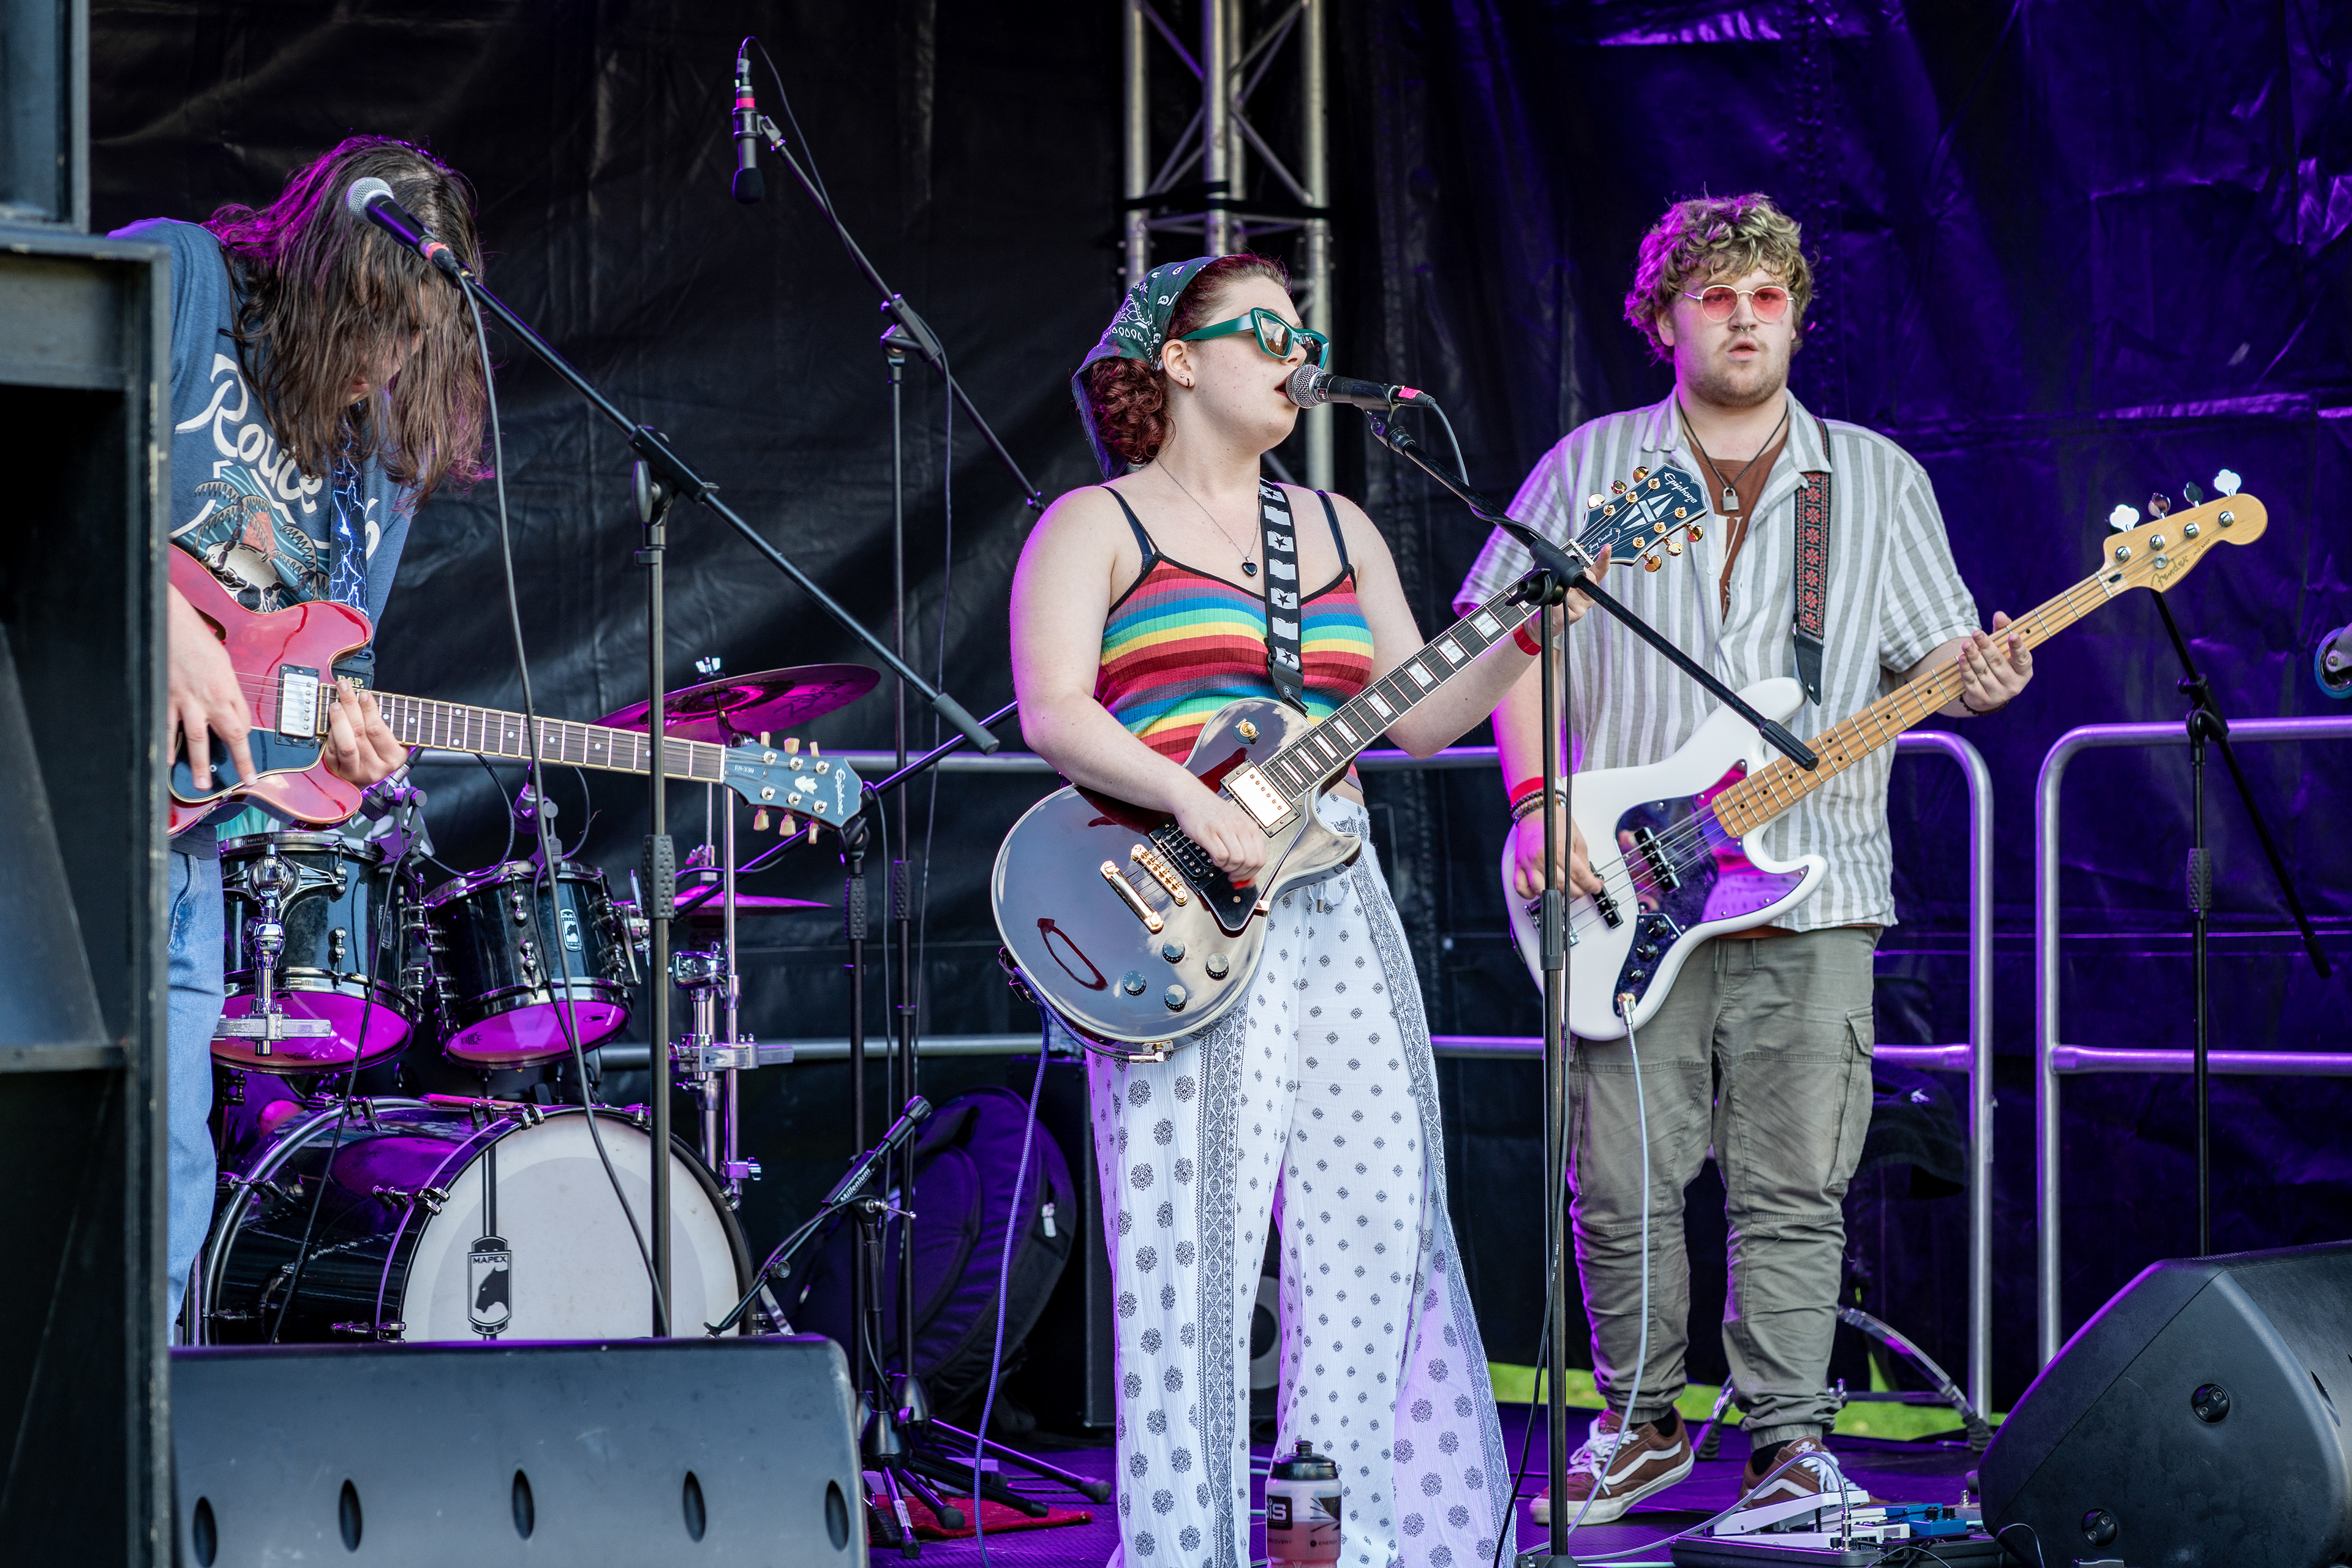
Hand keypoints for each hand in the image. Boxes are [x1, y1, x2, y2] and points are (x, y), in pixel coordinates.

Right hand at [167, 582, 255, 793]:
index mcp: (228, 688)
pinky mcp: (164, 698)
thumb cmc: (196, 639)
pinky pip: (166, 727)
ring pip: (197, 739)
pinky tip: (166, 760)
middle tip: (243, 780)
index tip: (246, 752)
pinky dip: (166, 745)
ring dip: (199, 764)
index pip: (242, 722)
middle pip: (229, 735)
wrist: (170, 624)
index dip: (245, 738)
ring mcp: (186, 701)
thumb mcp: (222, 662)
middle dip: (238, 760)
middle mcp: (210, 698)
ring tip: (200, 783)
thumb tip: (227, 707)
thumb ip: (225, 687)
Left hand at [321, 680, 407, 785]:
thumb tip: (365, 698)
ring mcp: (356, 772)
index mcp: (394, 758)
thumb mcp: (393, 739)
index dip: (369, 710)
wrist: (368, 774)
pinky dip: (332, 733)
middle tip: (344, 690)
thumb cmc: (381, 751)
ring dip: (339, 719)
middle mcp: (376, 768)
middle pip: (359, 733)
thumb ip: (384, 722)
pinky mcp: (339, 771)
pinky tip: (333, 721)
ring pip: (345, 743)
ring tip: (336, 704)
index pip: (377, 730)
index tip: (363, 694)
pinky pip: (333, 750)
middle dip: (350, 707)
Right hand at [1173, 785, 1268, 883]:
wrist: (1192, 798)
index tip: (1243, 877)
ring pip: (1237, 860)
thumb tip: (1250, 877)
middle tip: (1231, 873)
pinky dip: (1218, 862)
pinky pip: (1221, 856)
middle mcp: (1240, 827)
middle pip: (1250, 861)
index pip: (1261, 858)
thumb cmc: (1213, 813)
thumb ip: (1244, 850)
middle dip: (1240, 873)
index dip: (1252, 873)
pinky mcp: (1208, 833)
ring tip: (1221, 861)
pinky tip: (1214, 856)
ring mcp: (1224, 829)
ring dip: (1228, 867)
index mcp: (1250, 826)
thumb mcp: (1234, 827)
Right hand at [1510, 801, 1602, 899]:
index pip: (1579, 875)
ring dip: (1555, 894)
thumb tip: (1588, 878)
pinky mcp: (1519, 865)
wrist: (1536, 811)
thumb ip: (1583, 861)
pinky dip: (1529, 894)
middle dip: (1578, 891)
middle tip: (1584, 887)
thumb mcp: (1576, 838)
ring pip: (1542, 890)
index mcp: (1558, 849)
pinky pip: (1521, 887)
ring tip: (1563, 889)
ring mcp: (1529, 863)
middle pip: (1563, 886)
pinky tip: (1539, 891)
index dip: (1591, 885)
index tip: (1595, 886)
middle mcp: (1542, 858)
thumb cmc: (1555, 821)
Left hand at [1561, 544, 1610, 626]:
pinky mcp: (1576, 614)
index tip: (1607, 547)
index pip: (1600, 569)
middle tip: (1568, 580)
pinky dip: (1557, 600)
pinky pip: (1564, 600)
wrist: (1548, 620)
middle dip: (1578, 574)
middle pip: (1589, 577)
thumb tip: (1563, 562)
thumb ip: (1567, 572)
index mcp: (1588, 583)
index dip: (1605, 557)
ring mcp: (1583, 605)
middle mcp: (1589, 594)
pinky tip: (1556, 604)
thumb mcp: (1562, 583)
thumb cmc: (1555, 599)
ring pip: (1572, 589)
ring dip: (1561, 589)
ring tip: (1557, 595)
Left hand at [1956, 610, 2032, 713]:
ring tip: (1966, 644)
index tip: (2012, 634)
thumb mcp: (2003, 648)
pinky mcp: (1981, 698)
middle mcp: (2014, 685)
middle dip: (1986, 647)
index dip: (2018, 647)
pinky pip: (1972, 681)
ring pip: (1983, 672)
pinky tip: (1962, 658)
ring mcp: (1997, 694)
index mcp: (2024, 672)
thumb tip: (2000, 615)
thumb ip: (2003, 631)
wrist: (1987, 693)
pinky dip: (1966, 669)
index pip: (2023, 658)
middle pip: (1998, 663)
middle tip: (1976, 633)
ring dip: (1973, 657)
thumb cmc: (1999, 664)